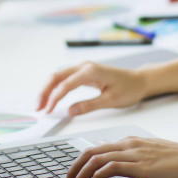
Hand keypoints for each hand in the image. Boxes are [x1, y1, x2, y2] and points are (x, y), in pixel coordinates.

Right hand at [37, 62, 151, 115]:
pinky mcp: (84, 72)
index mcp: (91, 71)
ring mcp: (83, 68)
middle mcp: (85, 66)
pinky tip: (52, 98)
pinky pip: (65, 78)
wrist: (139, 80)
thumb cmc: (129, 89)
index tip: (48, 111)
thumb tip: (70, 111)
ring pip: (58, 76)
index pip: (65, 84)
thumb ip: (89, 105)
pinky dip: (55, 87)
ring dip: (48, 89)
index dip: (54, 98)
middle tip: (38, 108)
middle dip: (44, 92)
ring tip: (42, 105)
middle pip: (56, 76)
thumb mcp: (110, 100)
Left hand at [64, 136, 177, 177]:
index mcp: (131, 141)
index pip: (95, 149)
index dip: (79, 164)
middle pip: (89, 152)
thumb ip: (134, 160)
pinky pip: (109, 167)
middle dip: (72, 170)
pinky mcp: (140, 165)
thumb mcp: (152, 158)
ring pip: (95, 159)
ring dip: (79, 176)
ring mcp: (134, 153)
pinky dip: (96, 177)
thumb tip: (118, 168)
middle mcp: (129, 144)